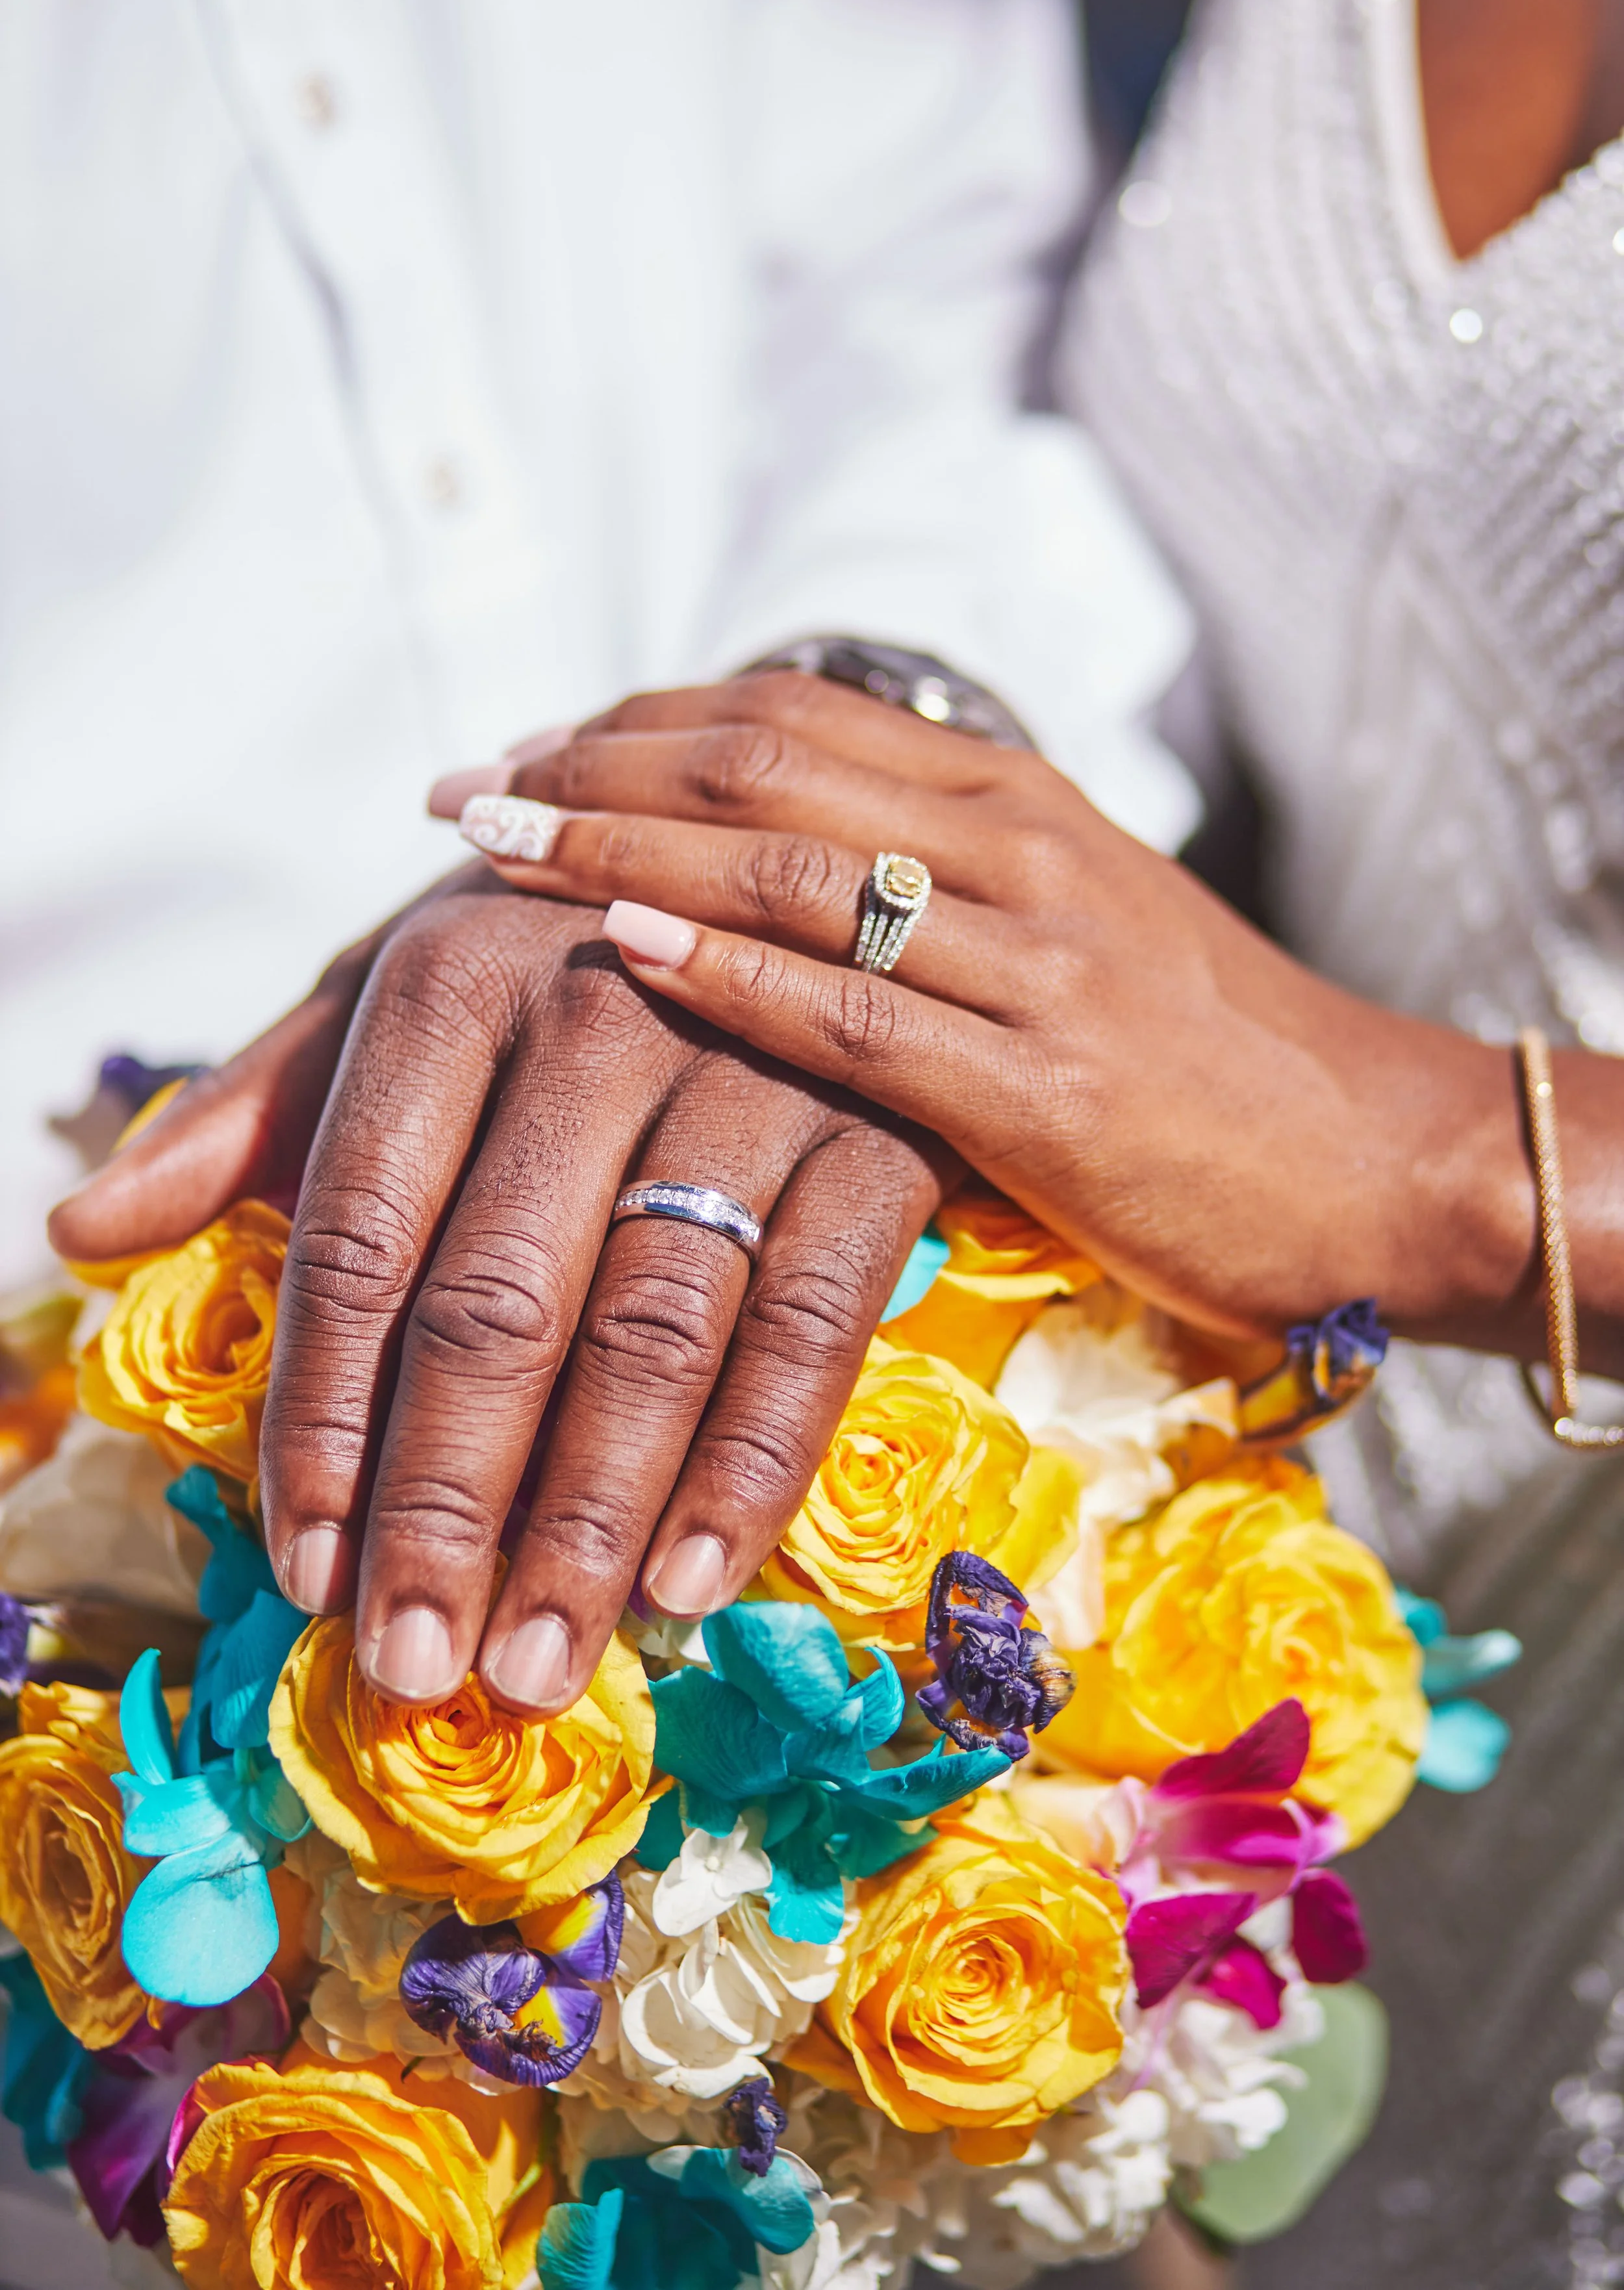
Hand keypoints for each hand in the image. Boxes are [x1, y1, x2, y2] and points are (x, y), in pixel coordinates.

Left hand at [48, 861, 949, 1709]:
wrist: (798, 869)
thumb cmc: (562, 955)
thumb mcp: (396, 996)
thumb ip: (255, 1114)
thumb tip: (84, 1229)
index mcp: (451, 983)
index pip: (357, 1233)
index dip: (321, 1416)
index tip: (302, 1568)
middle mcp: (600, 1011)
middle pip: (499, 1302)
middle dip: (446, 1503)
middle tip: (409, 1660)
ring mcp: (754, 1072)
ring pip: (656, 1329)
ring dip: (589, 1519)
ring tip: (531, 1664)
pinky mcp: (880, 1134)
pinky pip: (815, 1324)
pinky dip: (752, 1463)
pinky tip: (690, 1586)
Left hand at [447, 669, 1623, 1372]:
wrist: (1384, 1154)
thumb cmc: (1210, 1058)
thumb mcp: (1073, 928)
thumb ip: (934, 885)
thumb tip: (773, 875)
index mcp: (1016, 798)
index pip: (788, 717)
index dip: (636, 721)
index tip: (523, 749)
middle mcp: (1016, 849)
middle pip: (762, 766)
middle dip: (589, 766)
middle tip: (459, 793)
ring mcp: (1035, 962)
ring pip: (790, 871)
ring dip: (618, 848)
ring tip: (489, 851)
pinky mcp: (1049, 1089)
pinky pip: (856, 1015)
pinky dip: (726, 973)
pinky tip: (624, 949)